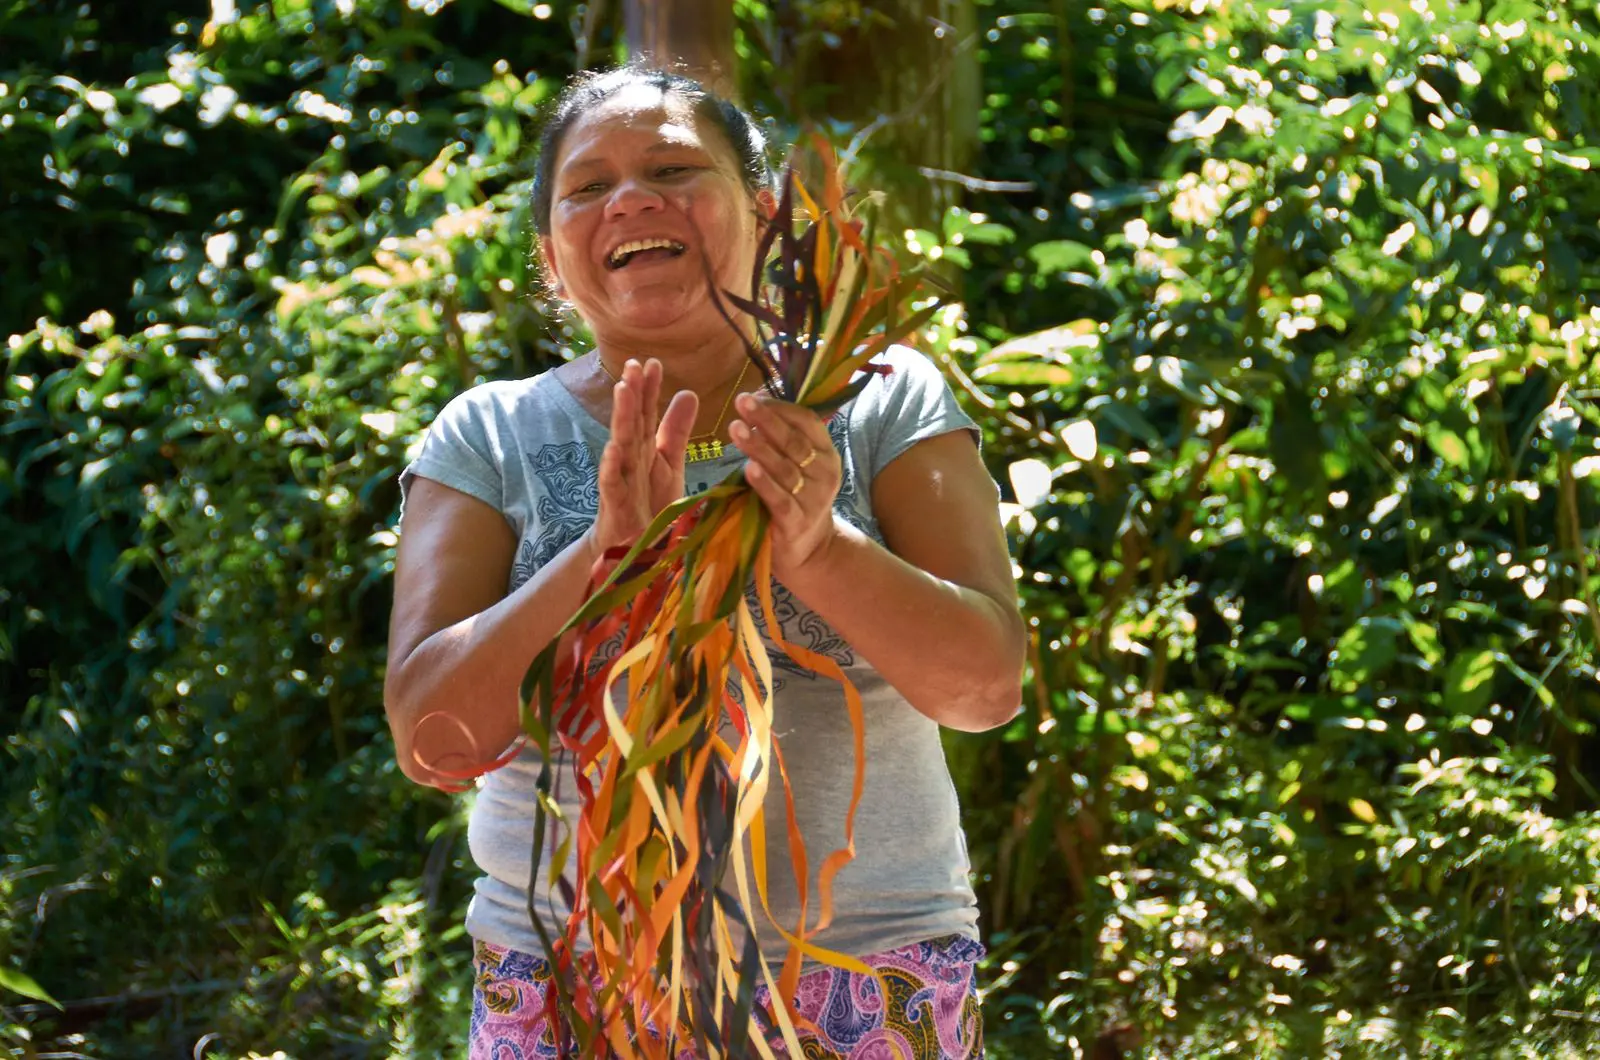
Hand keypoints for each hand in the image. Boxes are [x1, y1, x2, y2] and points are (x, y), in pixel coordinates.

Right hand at [589, 358, 698, 557]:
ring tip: (622, 390)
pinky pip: (612, 484)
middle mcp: (630, 460)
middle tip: (632, 364)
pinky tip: (612, 448)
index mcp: (645, 449)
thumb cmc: (648, 503)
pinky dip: (611, 467)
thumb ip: (676, 431)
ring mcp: (621, 481)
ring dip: (621, 418)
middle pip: (631, 423)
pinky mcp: (616, 506)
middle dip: (632, 394)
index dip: (649, 390)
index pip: (646, 414)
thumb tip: (688, 392)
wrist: (630, 549)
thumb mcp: (668, 464)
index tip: (652, 362)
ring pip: (621, 445)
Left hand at [729, 392, 842, 579]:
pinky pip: (780, 499)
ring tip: (735, 429)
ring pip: (785, 468)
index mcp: (826, 452)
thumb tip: (754, 401)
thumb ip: (783, 438)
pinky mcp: (797, 522)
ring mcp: (813, 499)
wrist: (811, 548)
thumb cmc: (796, 496)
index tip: (752, 397)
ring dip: (759, 448)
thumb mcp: (799, 465)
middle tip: (741, 402)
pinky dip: (764, 484)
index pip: (807, 421)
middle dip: (766, 420)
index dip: (779, 408)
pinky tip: (749, 469)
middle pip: (794, 441)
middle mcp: (825, 473)